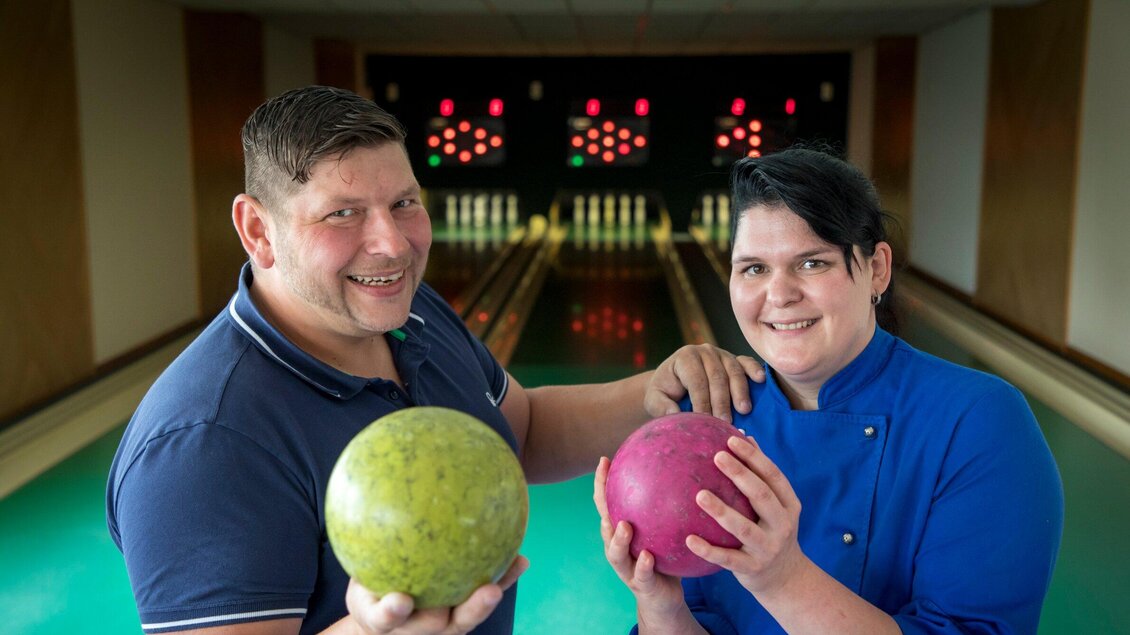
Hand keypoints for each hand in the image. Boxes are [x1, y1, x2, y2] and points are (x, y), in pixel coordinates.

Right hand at [344, 555, 528, 634]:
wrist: (386, 614)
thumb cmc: (372, 591)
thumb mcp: (362, 584)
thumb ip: (370, 565)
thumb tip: (365, 508)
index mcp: (389, 619)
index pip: (386, 618)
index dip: (391, 612)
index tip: (399, 601)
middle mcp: (421, 627)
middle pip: (442, 625)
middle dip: (465, 611)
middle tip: (484, 593)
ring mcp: (446, 623)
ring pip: (467, 616)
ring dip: (485, 601)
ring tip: (500, 583)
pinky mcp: (463, 610)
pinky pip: (485, 593)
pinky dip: (504, 578)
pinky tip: (521, 560)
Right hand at [593, 457, 685, 619]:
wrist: (664, 598)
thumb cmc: (664, 558)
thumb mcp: (665, 532)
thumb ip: (667, 509)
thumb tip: (684, 471)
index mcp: (620, 531)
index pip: (607, 503)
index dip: (602, 483)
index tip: (605, 459)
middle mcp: (618, 547)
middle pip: (604, 523)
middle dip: (603, 504)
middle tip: (606, 485)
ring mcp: (626, 567)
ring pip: (615, 552)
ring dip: (618, 539)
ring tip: (625, 526)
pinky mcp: (641, 584)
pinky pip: (641, 574)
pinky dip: (643, 565)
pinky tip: (649, 556)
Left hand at [646, 344, 763, 421]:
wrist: (673, 382)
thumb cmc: (665, 392)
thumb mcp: (655, 400)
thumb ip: (662, 407)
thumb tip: (675, 415)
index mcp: (685, 358)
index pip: (697, 381)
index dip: (702, 401)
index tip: (706, 421)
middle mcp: (704, 351)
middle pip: (716, 377)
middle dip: (721, 401)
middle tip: (726, 422)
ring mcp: (721, 353)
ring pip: (733, 371)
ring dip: (739, 391)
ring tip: (743, 410)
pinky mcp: (734, 359)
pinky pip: (745, 362)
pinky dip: (753, 369)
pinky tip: (760, 380)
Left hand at [686, 435, 805, 594]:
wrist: (785, 577)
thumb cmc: (771, 531)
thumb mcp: (775, 506)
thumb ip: (760, 475)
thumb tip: (744, 436)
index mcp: (789, 505)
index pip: (773, 476)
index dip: (755, 457)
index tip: (732, 440)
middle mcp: (782, 525)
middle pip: (762, 496)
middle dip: (741, 475)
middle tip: (717, 456)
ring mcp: (768, 548)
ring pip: (744, 528)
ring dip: (722, 511)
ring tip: (700, 495)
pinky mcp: (752, 569)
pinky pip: (727, 559)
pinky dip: (708, 550)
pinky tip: (689, 539)